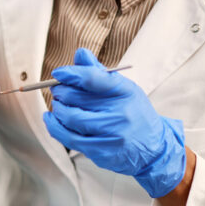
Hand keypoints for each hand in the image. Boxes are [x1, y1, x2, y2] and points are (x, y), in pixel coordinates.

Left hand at [43, 48, 185, 197]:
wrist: (153, 148)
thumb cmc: (133, 113)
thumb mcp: (124, 89)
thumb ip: (99, 73)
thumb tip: (80, 54)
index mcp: (125, 92)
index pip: (92, 78)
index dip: (71, 74)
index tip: (58, 73)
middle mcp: (120, 114)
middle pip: (76, 98)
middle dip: (61, 91)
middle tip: (57, 89)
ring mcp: (111, 135)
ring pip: (70, 118)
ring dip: (58, 109)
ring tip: (58, 104)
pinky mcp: (101, 152)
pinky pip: (70, 138)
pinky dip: (55, 126)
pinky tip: (51, 119)